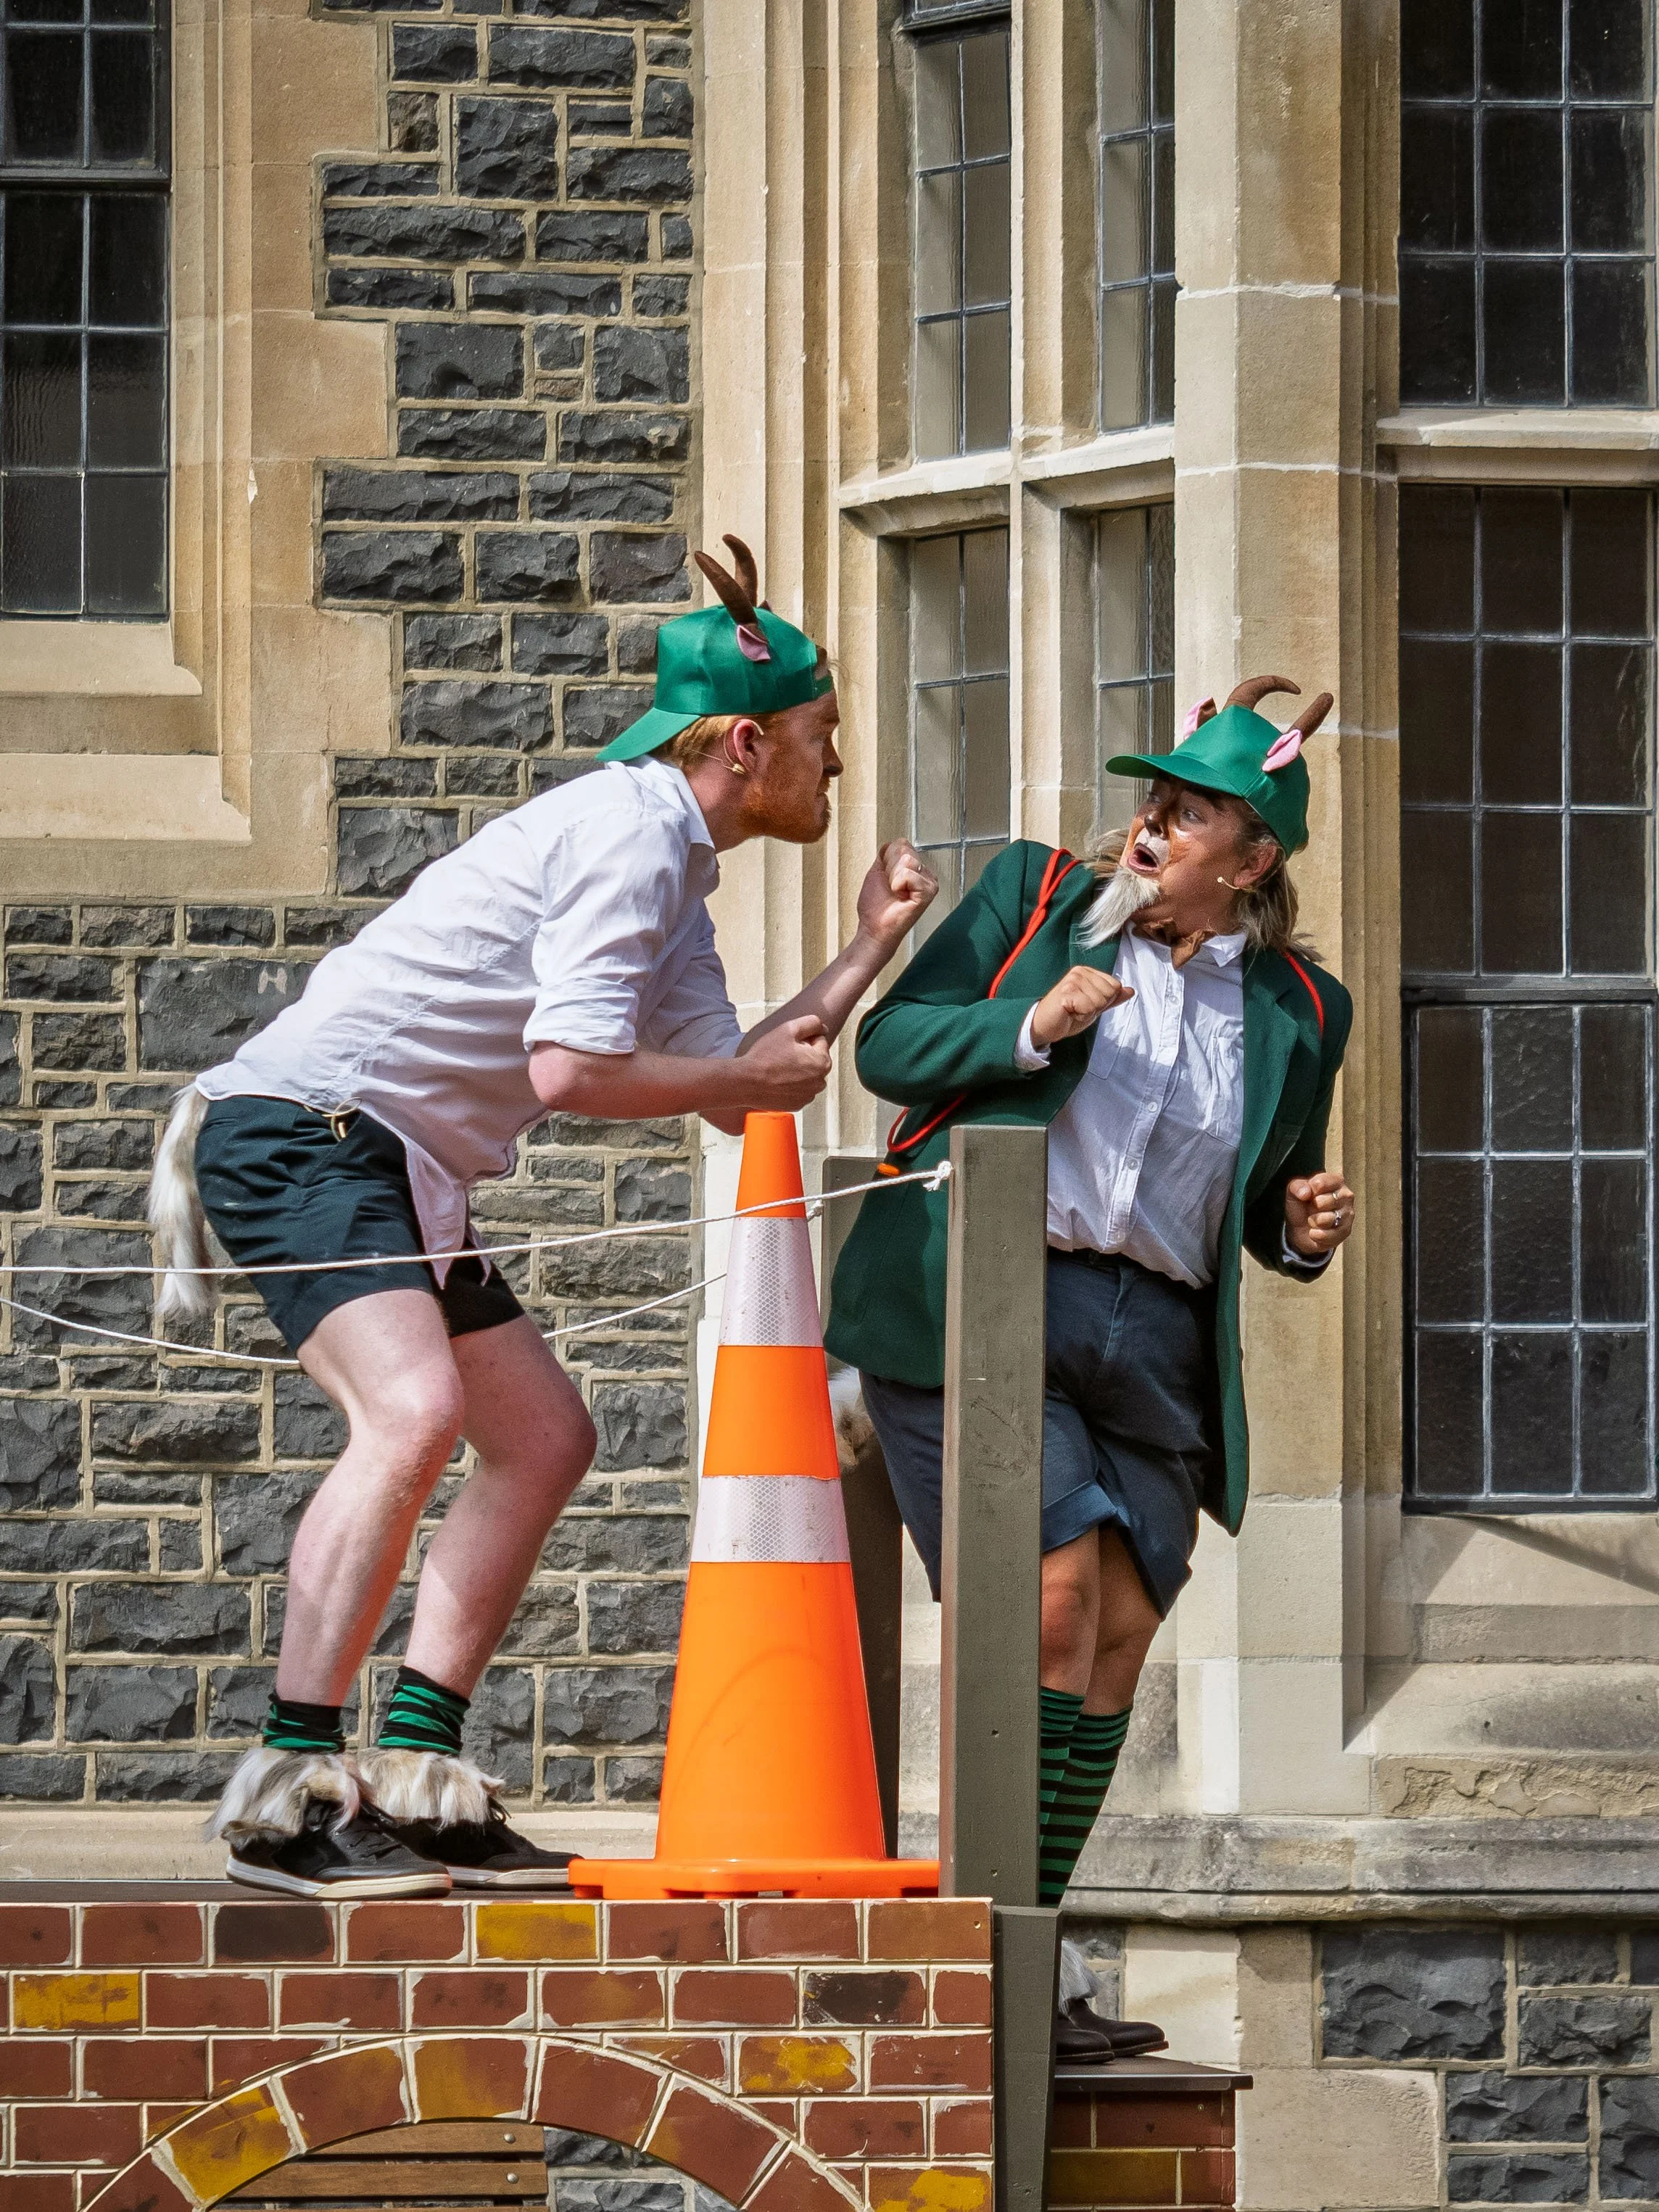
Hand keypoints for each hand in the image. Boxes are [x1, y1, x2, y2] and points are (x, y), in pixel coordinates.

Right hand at [735, 1015, 832, 1110]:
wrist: (747, 1082)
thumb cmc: (766, 1056)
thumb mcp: (789, 1028)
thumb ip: (812, 1023)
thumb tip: (823, 1028)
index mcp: (822, 1062)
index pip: (819, 1042)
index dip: (802, 1039)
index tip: (788, 1044)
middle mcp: (820, 1082)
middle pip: (815, 1060)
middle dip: (803, 1055)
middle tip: (782, 1055)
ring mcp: (808, 1095)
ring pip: (807, 1076)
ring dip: (798, 1071)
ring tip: (779, 1068)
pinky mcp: (797, 1105)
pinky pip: (798, 1090)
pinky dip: (791, 1085)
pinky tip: (778, 1080)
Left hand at [856, 839, 937, 954]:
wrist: (874, 928)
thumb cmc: (876, 906)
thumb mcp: (877, 872)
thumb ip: (885, 856)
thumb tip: (892, 843)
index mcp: (914, 868)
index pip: (900, 843)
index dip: (886, 860)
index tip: (886, 880)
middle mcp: (925, 873)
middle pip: (903, 848)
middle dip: (889, 867)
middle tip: (890, 888)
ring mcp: (929, 882)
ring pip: (907, 859)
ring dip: (892, 877)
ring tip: (895, 892)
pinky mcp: (929, 892)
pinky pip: (908, 873)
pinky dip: (897, 884)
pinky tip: (901, 897)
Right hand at [1029, 965, 1133, 1047]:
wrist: (1044, 1026)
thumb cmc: (1067, 1015)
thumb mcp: (1094, 1006)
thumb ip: (1111, 998)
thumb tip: (1131, 991)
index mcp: (1087, 972)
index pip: (1115, 986)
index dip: (1104, 1001)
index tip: (1086, 1005)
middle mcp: (1080, 971)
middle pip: (1109, 993)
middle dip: (1097, 1007)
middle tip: (1078, 1009)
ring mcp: (1072, 980)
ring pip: (1100, 1001)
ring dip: (1088, 1013)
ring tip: (1073, 1011)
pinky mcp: (1066, 992)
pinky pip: (1089, 1008)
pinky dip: (1081, 1016)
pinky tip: (1069, 1013)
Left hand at [1285, 1170, 1354, 1257]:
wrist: (1301, 1229)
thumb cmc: (1301, 1206)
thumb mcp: (1294, 1192)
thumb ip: (1297, 1187)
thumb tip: (1305, 1193)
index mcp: (1335, 1181)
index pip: (1320, 1183)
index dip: (1308, 1191)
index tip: (1307, 1195)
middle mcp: (1346, 1196)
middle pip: (1323, 1202)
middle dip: (1312, 1208)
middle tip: (1312, 1209)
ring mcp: (1347, 1214)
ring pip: (1326, 1219)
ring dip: (1314, 1222)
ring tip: (1314, 1220)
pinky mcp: (1345, 1231)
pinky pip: (1328, 1235)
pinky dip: (1316, 1235)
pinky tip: (1314, 1232)